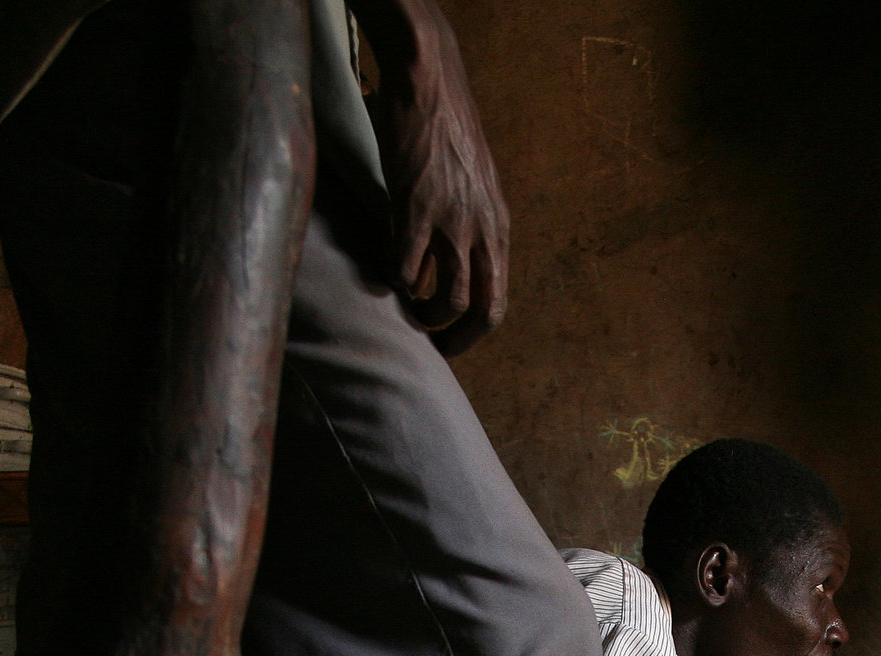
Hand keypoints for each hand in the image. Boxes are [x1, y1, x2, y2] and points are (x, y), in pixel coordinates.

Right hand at [359, 0, 508, 353]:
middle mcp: (481, 230)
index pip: (497, 300)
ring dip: (425, 316)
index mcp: (498, 227)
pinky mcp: (415, 209)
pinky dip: (393, 280)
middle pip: (481, 310)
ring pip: (447, 298)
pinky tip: (383, 273)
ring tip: (408, 312)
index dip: (475, 332)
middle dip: (456, 339)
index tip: (452, 343)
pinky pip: (405, 267)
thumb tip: (456, 258)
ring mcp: (450, 222)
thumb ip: (471, 222)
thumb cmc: (447, 130)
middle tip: (433, 345)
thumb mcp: (474, 184)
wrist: (430, 85)